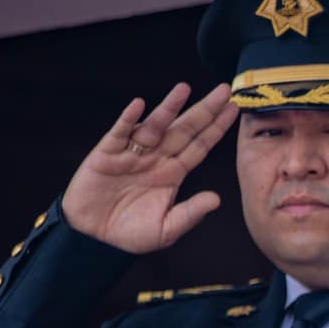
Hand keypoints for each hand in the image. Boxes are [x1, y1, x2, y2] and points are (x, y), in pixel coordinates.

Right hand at [62, 83, 236, 253]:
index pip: (200, 146)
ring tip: (184, 89)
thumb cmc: (132, 233)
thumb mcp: (167, 229)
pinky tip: (139, 105)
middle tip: (223, 90)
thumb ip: (190, 214)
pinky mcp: (107, 154)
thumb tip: (216, 199)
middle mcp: (156, 158)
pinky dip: (128, 119)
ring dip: (169, 107)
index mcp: (173, 173)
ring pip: (155, 126)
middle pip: (184, 129)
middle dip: (204, 110)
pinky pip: (119, 133)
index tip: (234, 110)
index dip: (216, 128)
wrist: (95, 238)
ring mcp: (132, 153)